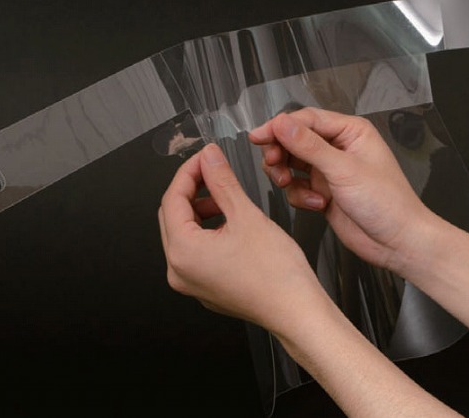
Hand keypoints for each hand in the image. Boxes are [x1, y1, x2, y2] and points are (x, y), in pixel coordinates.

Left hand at [158, 143, 325, 333]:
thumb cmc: (276, 274)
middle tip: (214, 171)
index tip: (206, 157)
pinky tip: (231, 223)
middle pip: (173, 216)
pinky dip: (208, 231)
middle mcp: (179, 271)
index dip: (189, 172)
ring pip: (184, 234)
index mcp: (183, 252)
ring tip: (227, 199)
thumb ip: (222, 181)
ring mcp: (191, 283)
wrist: (296, 311)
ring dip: (201, 210)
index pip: (172, 199)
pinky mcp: (205, 288)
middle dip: (193, 190)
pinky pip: (196, 252)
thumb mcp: (247, 215)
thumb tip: (209, 158)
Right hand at [248, 108, 435, 272]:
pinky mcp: (324, 193)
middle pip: (295, 140)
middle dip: (281, 152)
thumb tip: (283, 124)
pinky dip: (300, 196)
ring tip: (289, 184)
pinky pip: (298, 187)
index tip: (259, 136)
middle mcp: (339, 148)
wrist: (398, 241)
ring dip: (287, 175)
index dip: (280, 126)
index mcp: (351, 132)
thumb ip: (309, 146)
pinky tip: (317, 204)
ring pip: (292, 163)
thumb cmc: (388, 203)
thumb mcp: (344, 170)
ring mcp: (331, 171)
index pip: (306, 119)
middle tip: (273, 164)